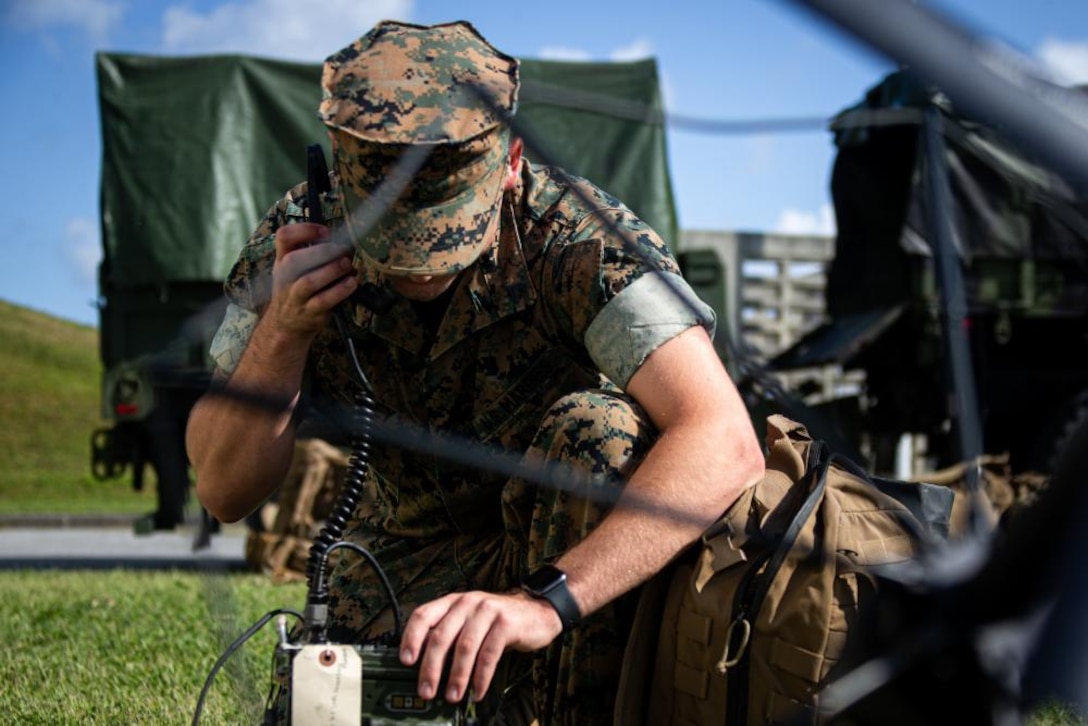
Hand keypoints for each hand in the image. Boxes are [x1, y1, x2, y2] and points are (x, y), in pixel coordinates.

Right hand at [263, 222, 356, 339]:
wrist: (286, 324)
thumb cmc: (297, 290)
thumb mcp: (296, 269)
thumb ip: (317, 255)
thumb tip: (348, 247)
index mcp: (282, 259)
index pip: (284, 236)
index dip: (304, 230)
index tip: (325, 231)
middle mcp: (285, 277)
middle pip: (295, 260)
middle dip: (321, 251)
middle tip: (342, 249)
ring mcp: (295, 296)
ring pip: (309, 282)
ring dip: (331, 271)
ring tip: (347, 264)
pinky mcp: (310, 311)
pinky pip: (324, 300)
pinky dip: (340, 290)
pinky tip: (351, 283)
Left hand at [399, 590, 562, 703]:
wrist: (537, 612)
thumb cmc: (498, 622)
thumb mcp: (469, 622)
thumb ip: (449, 635)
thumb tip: (424, 664)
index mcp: (453, 602)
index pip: (423, 615)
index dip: (411, 638)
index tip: (406, 661)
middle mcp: (467, 602)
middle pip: (441, 636)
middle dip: (431, 668)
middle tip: (426, 691)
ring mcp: (487, 610)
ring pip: (465, 647)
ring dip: (457, 676)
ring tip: (452, 696)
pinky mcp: (506, 622)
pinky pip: (489, 653)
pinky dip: (481, 676)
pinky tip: (478, 691)